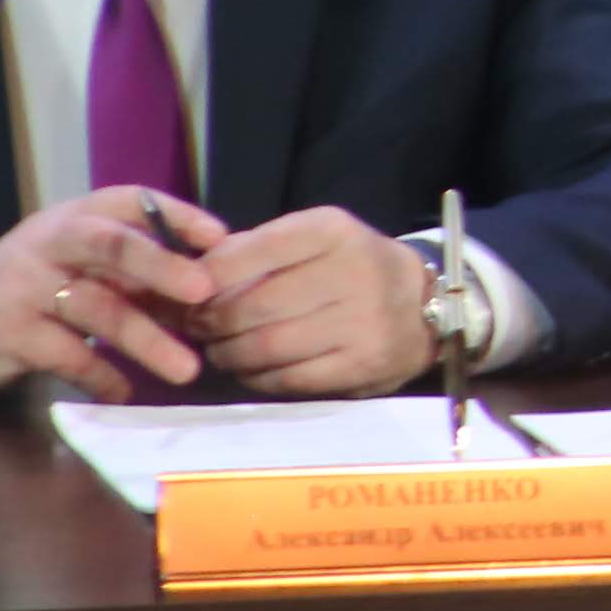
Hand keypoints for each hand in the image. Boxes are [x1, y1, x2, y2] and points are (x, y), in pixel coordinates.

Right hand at [0, 188, 222, 399]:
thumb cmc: (29, 286)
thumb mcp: (72, 259)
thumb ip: (128, 265)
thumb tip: (211, 281)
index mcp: (73, 218)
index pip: (129, 202)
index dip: (175, 216)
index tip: (221, 237)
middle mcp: (48, 243)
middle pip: (110, 245)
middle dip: (161, 265)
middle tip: (205, 291)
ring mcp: (24, 287)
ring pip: (96, 308)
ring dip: (146, 340)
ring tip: (186, 368)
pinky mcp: (7, 333)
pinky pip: (66, 355)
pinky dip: (102, 376)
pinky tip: (126, 391)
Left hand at [186, 207, 439, 397]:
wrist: (425, 305)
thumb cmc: (351, 267)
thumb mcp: (313, 240)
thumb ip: (254, 251)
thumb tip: (188, 277)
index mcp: (332, 231)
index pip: (253, 251)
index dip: (207, 277)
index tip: (185, 293)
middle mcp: (352, 272)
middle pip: (254, 306)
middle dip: (211, 322)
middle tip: (196, 328)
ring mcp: (362, 322)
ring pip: (267, 347)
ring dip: (229, 354)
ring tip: (220, 351)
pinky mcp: (363, 365)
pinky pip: (289, 378)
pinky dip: (258, 377)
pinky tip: (251, 370)